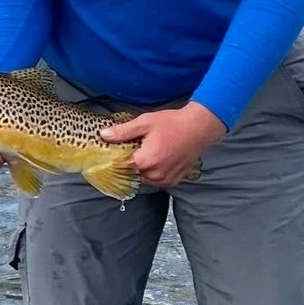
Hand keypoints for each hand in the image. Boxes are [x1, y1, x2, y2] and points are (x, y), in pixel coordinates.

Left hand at [100, 101, 225, 187]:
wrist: (199, 128)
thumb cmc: (173, 123)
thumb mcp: (145, 123)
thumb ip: (123, 132)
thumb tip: (103, 135)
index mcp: (145, 161)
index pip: (121, 167)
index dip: (116, 159)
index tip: (114, 152)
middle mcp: (155, 174)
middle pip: (133, 174)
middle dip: (131, 163)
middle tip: (136, 148)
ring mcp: (166, 179)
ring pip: (145, 179)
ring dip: (143, 169)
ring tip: (148, 152)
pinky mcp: (174, 180)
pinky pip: (158, 182)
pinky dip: (154, 174)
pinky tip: (158, 159)